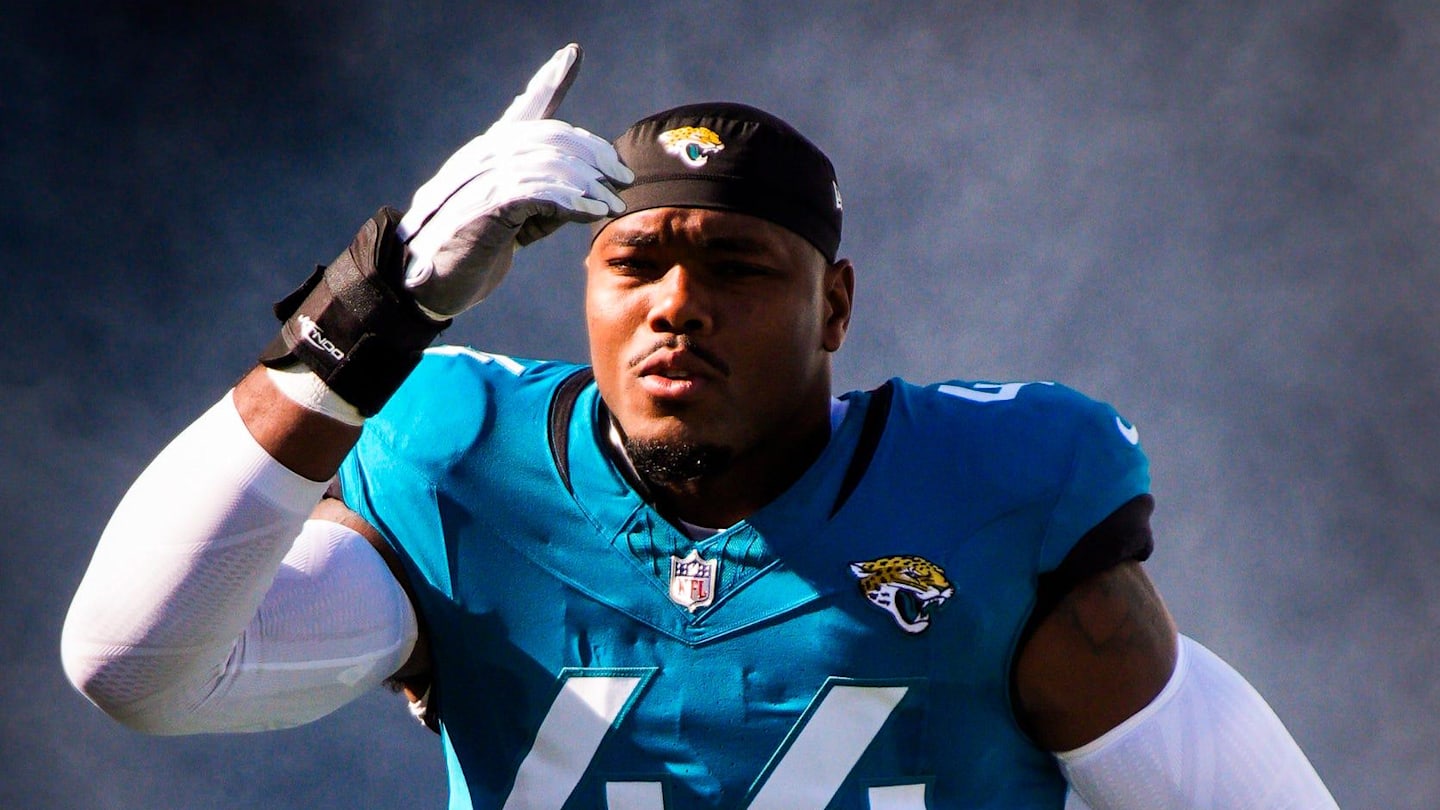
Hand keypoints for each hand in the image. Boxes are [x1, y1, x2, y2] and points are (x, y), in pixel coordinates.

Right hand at [398, 44, 632, 319]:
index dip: (547, 81)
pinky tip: (593, 213)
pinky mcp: (484, 205)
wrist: (428, 285)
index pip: (524, 109)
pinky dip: (572, 201)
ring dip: (590, 185)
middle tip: (624, 177)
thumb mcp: (518, 221)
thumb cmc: (474, 252)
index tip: (569, 56)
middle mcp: (483, 156)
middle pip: (551, 136)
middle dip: (594, 154)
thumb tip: (589, 193)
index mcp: (489, 153)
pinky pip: (538, 191)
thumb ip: (546, 200)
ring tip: (612, 205)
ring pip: (549, 163)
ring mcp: (480, 178)